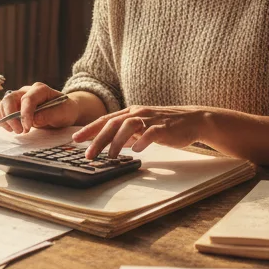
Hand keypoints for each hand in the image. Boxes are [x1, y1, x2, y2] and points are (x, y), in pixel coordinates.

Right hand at [0, 83, 77, 133]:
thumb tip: (34, 119)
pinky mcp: (13, 107)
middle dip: (11, 116)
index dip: (25, 114)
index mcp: (40, 89)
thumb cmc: (64, 110)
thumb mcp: (62, 113)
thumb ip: (49, 115)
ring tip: (15, 131)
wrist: (64, 112)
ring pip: (2, 104)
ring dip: (5, 119)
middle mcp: (26, 91)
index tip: (27, 128)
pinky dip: (2, 120)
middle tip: (19, 131)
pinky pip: (0, 110)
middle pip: (10, 98)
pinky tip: (11, 129)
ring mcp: (18, 98)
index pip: (28, 99)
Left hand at [71, 105, 210, 159]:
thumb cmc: (165, 124)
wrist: (193, 120)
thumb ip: (126, 132)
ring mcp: (151, 119)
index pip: (106, 119)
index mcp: (131, 112)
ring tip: (111, 156)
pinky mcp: (164, 127)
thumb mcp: (142, 126)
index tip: (75, 139)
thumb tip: (108, 143)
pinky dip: (142, 141)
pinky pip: (151, 132)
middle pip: (113, 123)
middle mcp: (138, 113)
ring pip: (129, 126)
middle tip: (88, 155)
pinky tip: (136, 150)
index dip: (90, 129)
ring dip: (117, 142)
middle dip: (98, 139)